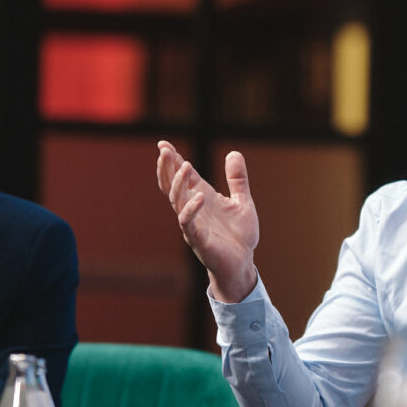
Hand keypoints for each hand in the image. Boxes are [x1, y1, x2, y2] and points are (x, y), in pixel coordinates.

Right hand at [157, 141, 259, 302]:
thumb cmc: (239, 235)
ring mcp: (193, 224)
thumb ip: (237, 179)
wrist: (243, 263)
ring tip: (185, 166)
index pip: (183, 176)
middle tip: (164, 150)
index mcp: (202, 197)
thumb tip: (233, 152)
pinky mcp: (198, 239)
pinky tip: (199, 197)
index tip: (163, 143)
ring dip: (179, 183)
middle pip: (171, 185)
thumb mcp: (243, 201)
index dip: (172, 160)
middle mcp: (193, 209)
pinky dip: (191, 209)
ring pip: (177, 201)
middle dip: (167, 168)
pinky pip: (189, 223)